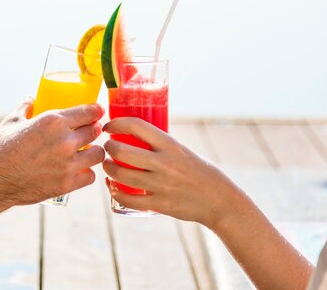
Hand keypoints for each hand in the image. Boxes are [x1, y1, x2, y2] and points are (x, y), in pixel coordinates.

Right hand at [0, 99, 105, 207]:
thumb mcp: (10, 122)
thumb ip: (25, 108)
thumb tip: (31, 99)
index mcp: (52, 121)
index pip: (88, 112)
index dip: (96, 111)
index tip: (98, 111)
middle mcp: (64, 140)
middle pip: (95, 131)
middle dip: (94, 129)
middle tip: (90, 131)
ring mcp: (67, 164)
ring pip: (98, 154)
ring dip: (93, 151)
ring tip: (86, 152)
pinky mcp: (66, 184)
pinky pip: (90, 176)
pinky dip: (86, 173)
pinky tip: (79, 170)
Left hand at [102, 117, 243, 229]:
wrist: (219, 200)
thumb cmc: (198, 171)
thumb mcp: (181, 150)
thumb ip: (159, 145)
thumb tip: (132, 135)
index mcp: (170, 145)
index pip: (136, 126)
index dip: (117, 123)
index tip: (109, 127)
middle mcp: (164, 163)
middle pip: (122, 151)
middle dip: (108, 148)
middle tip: (107, 149)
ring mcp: (161, 185)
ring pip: (121, 175)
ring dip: (108, 169)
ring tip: (108, 165)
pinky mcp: (160, 204)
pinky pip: (128, 199)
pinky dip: (115, 192)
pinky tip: (113, 187)